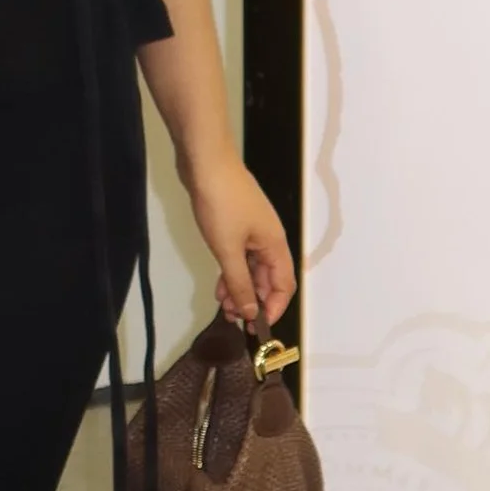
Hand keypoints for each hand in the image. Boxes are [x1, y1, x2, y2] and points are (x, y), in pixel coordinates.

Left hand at [180, 150, 294, 330]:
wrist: (205, 161)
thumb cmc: (220, 205)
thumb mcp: (228, 250)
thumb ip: (239, 283)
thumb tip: (252, 313)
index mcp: (275, 244)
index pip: (284, 285)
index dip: (273, 308)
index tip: (256, 328)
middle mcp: (268, 239)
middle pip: (268, 279)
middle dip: (253, 301)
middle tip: (233, 320)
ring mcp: (252, 230)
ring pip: (252, 268)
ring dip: (240, 288)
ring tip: (223, 307)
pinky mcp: (235, 223)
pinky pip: (239, 256)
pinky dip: (231, 272)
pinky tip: (219, 285)